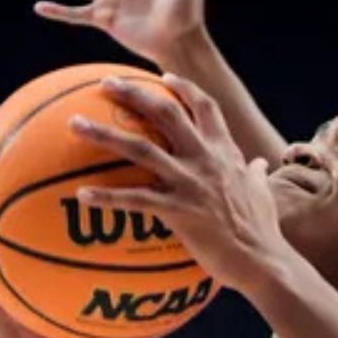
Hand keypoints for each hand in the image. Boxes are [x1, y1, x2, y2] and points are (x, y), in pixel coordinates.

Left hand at [70, 74, 285, 296]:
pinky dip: (106, 197)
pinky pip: (134, 200)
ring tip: (74, 124)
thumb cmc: (263, 231)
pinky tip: (81, 196)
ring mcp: (190, 183)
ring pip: (140, 148)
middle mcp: (205, 160)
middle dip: (133, 93)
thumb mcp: (264, 193)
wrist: (263, 260)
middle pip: (165, 113)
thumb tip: (262, 164)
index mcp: (225, 153)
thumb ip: (257, 174)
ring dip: (103, 134)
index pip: (205, 108)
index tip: (163, 77)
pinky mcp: (178, 211)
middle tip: (104, 83)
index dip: (184, 89)